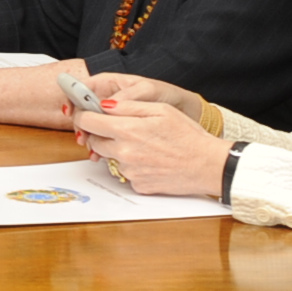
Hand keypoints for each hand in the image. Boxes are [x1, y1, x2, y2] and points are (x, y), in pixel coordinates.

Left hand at [71, 81, 229, 195]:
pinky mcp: (137, 185)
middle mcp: (124, 153)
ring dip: (118, 150)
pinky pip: (125, 173)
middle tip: (120, 128)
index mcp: (127, 130)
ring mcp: (129, 171)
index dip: (83, 114)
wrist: (207, 165)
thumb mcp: (160, 109)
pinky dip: (133, 166)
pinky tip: (151, 160)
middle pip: (94, 141)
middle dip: (101, 133)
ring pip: (110, 158)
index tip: (85, 112)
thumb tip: (104, 104)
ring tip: (144, 144)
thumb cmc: (188, 135)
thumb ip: (128, 106)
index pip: (87, 121)